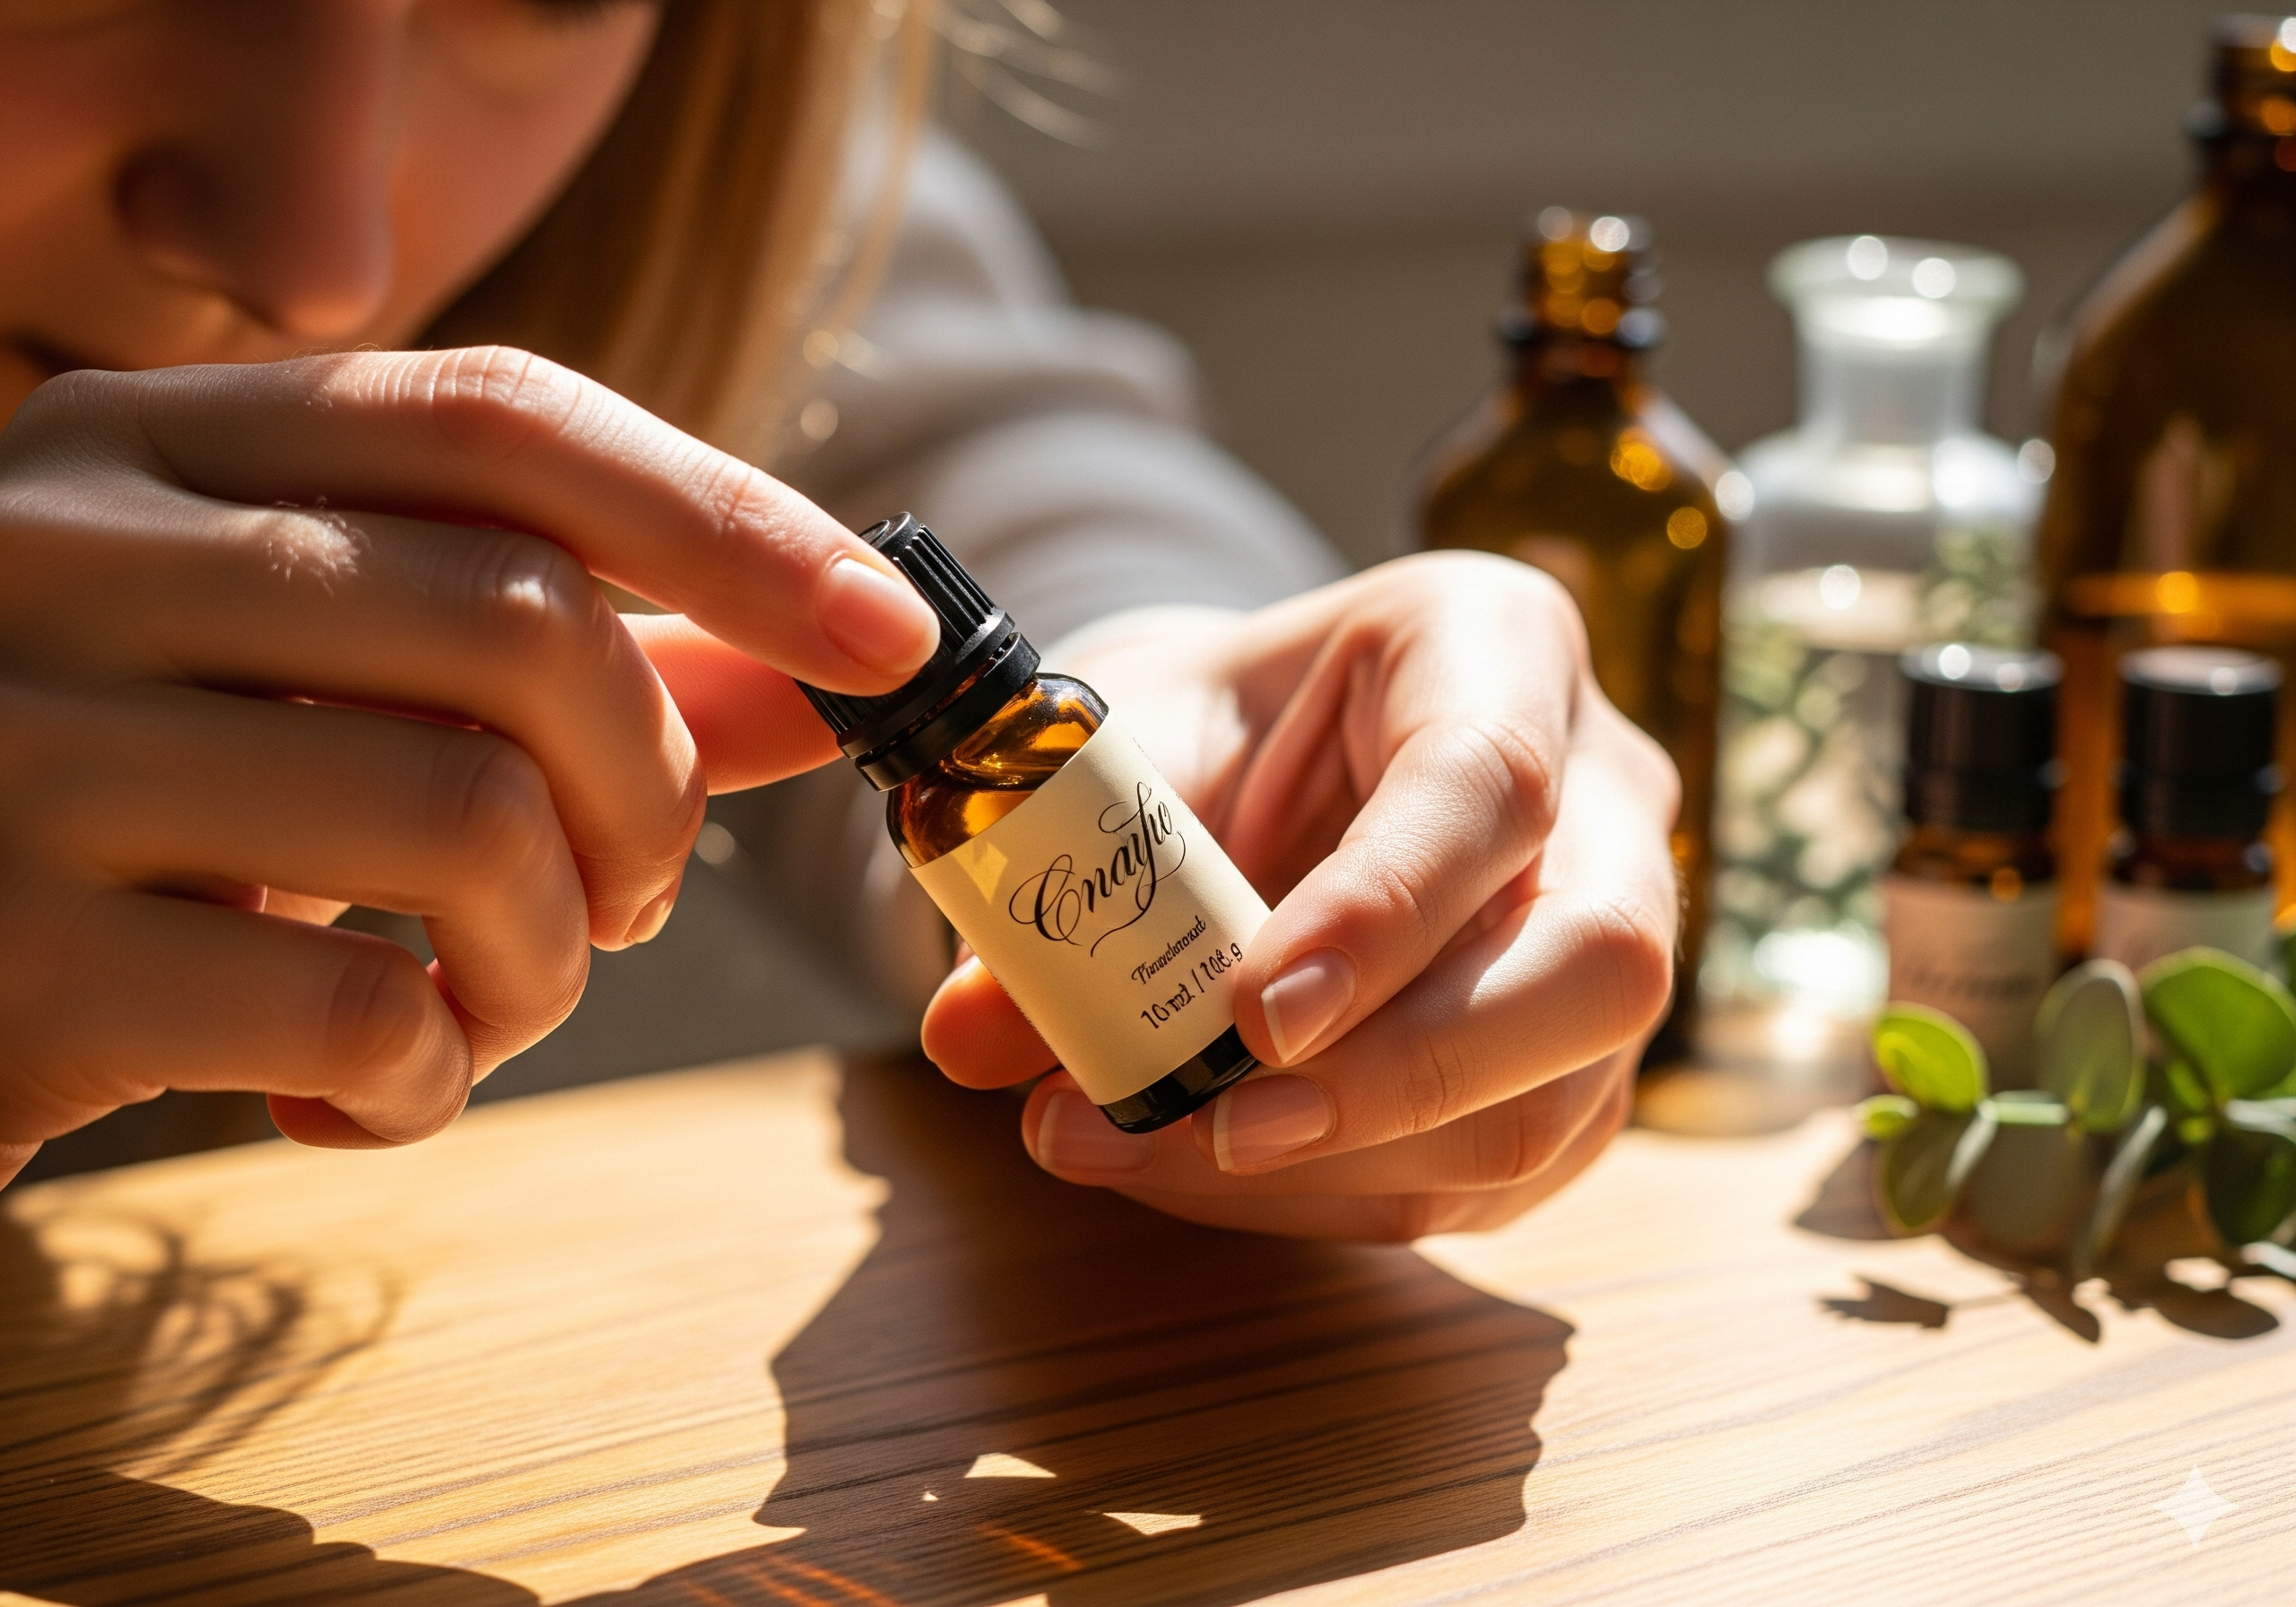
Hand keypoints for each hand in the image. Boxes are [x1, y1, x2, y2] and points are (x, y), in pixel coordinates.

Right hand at [0, 347, 937, 1182]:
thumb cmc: (119, 816)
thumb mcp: (309, 694)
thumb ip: (552, 663)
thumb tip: (808, 685)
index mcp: (153, 443)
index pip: (501, 416)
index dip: (732, 522)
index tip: (891, 638)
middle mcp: (62, 547)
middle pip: (522, 622)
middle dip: (650, 794)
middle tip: (630, 896)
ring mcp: (11, 745)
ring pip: (466, 815)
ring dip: (551, 954)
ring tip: (494, 998)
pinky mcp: (9, 959)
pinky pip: (360, 1007)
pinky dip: (434, 1078)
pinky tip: (375, 1092)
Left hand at [921, 552, 1677, 1240]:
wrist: (1254, 760)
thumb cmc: (1203, 726)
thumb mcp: (1117, 745)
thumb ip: (1055, 866)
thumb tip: (969, 1036)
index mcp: (1497, 646)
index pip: (1488, 784)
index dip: (1382, 914)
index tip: (1252, 1019)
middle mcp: (1602, 795)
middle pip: (1597, 966)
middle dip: (1402, 1077)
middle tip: (1221, 1129)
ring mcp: (1609, 943)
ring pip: (1551, 1105)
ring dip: (1337, 1166)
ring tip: (1139, 1152)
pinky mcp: (1572, 1071)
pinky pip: (1490, 1180)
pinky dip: (1332, 1197)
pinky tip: (1197, 1170)